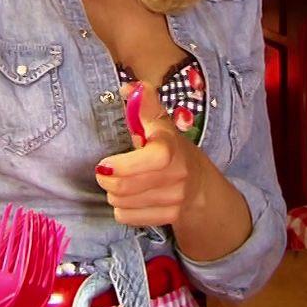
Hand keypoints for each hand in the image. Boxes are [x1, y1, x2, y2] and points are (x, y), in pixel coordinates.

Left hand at [95, 83, 254, 261]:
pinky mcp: (169, 218)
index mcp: (172, 148)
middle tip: (104, 172)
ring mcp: (174, 199)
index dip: (124, 165)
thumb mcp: (162, 125)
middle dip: (107, 180)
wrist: (201, 187)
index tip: (104, 164)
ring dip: (114, 194)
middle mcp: (176, 175)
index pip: (154, 158)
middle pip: (126, 187)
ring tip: (121, 184)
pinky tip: (130, 199)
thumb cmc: (173, 151)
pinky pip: (128, 218)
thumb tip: (129, 88)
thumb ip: (145, 105)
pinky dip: (122, 210)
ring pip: (123, 203)